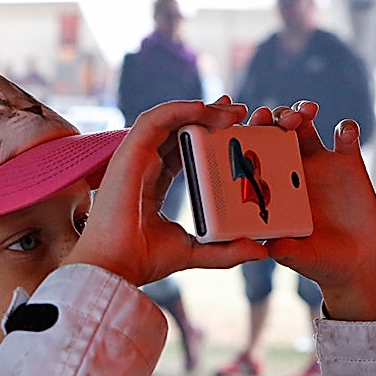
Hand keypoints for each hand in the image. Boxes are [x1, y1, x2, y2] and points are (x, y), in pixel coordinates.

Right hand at [65, 98, 267, 285]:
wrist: (114, 268)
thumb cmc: (142, 261)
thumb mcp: (194, 251)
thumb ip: (226, 250)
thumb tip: (261, 251)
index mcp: (153, 186)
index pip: (183, 152)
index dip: (207, 137)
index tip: (236, 131)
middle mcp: (142, 168)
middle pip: (177, 130)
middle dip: (209, 116)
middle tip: (240, 113)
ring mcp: (134, 158)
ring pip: (168, 119)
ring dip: (200, 109)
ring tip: (231, 111)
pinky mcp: (128, 154)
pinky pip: (154, 119)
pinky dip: (179, 108)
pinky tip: (204, 108)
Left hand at [258, 102, 375, 321]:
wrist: (357, 264)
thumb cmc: (319, 262)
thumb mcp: (300, 258)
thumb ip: (286, 250)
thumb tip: (268, 247)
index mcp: (271, 188)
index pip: (251, 154)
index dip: (245, 137)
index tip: (241, 129)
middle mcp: (291, 170)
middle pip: (275, 130)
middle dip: (271, 117)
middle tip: (272, 118)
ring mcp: (320, 163)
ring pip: (305, 124)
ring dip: (301, 111)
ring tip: (304, 115)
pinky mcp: (349, 163)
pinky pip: (346, 136)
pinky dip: (346, 128)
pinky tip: (344, 133)